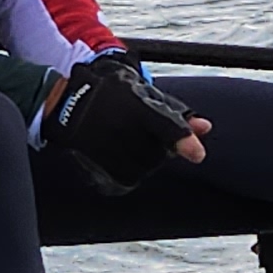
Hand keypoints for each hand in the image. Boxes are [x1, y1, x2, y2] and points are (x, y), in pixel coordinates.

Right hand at [49, 52, 208, 193]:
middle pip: (159, 152)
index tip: (198, 154)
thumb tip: (206, 128)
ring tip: (132, 142)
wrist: (66, 103)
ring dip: (148, 161)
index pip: (165, 125)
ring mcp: (107, 148)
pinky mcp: (98, 165)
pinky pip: (127, 178)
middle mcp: (121, 128)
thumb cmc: (112, 94)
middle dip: (161, 147)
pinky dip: (132, 171)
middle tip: (146, 132)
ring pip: (145, 168)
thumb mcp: (144, 94)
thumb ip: (176, 113)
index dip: (182, 139)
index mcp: (136, 106)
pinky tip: (124, 156)